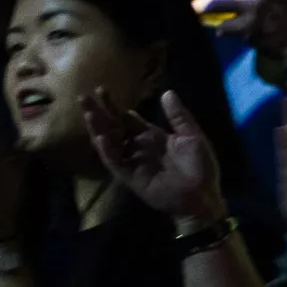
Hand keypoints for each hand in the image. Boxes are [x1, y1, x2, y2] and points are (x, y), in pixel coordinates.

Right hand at [85, 87, 222, 224]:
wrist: (202, 196)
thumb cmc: (200, 167)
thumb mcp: (192, 136)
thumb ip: (178, 116)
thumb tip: (167, 92)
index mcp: (153, 137)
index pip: (128, 119)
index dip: (115, 106)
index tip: (102, 90)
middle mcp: (139, 148)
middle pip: (114, 128)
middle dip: (99, 113)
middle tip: (84, 97)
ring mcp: (134, 162)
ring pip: (111, 144)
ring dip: (99, 129)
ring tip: (88, 114)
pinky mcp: (131, 178)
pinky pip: (116, 163)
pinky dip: (108, 151)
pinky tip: (101, 138)